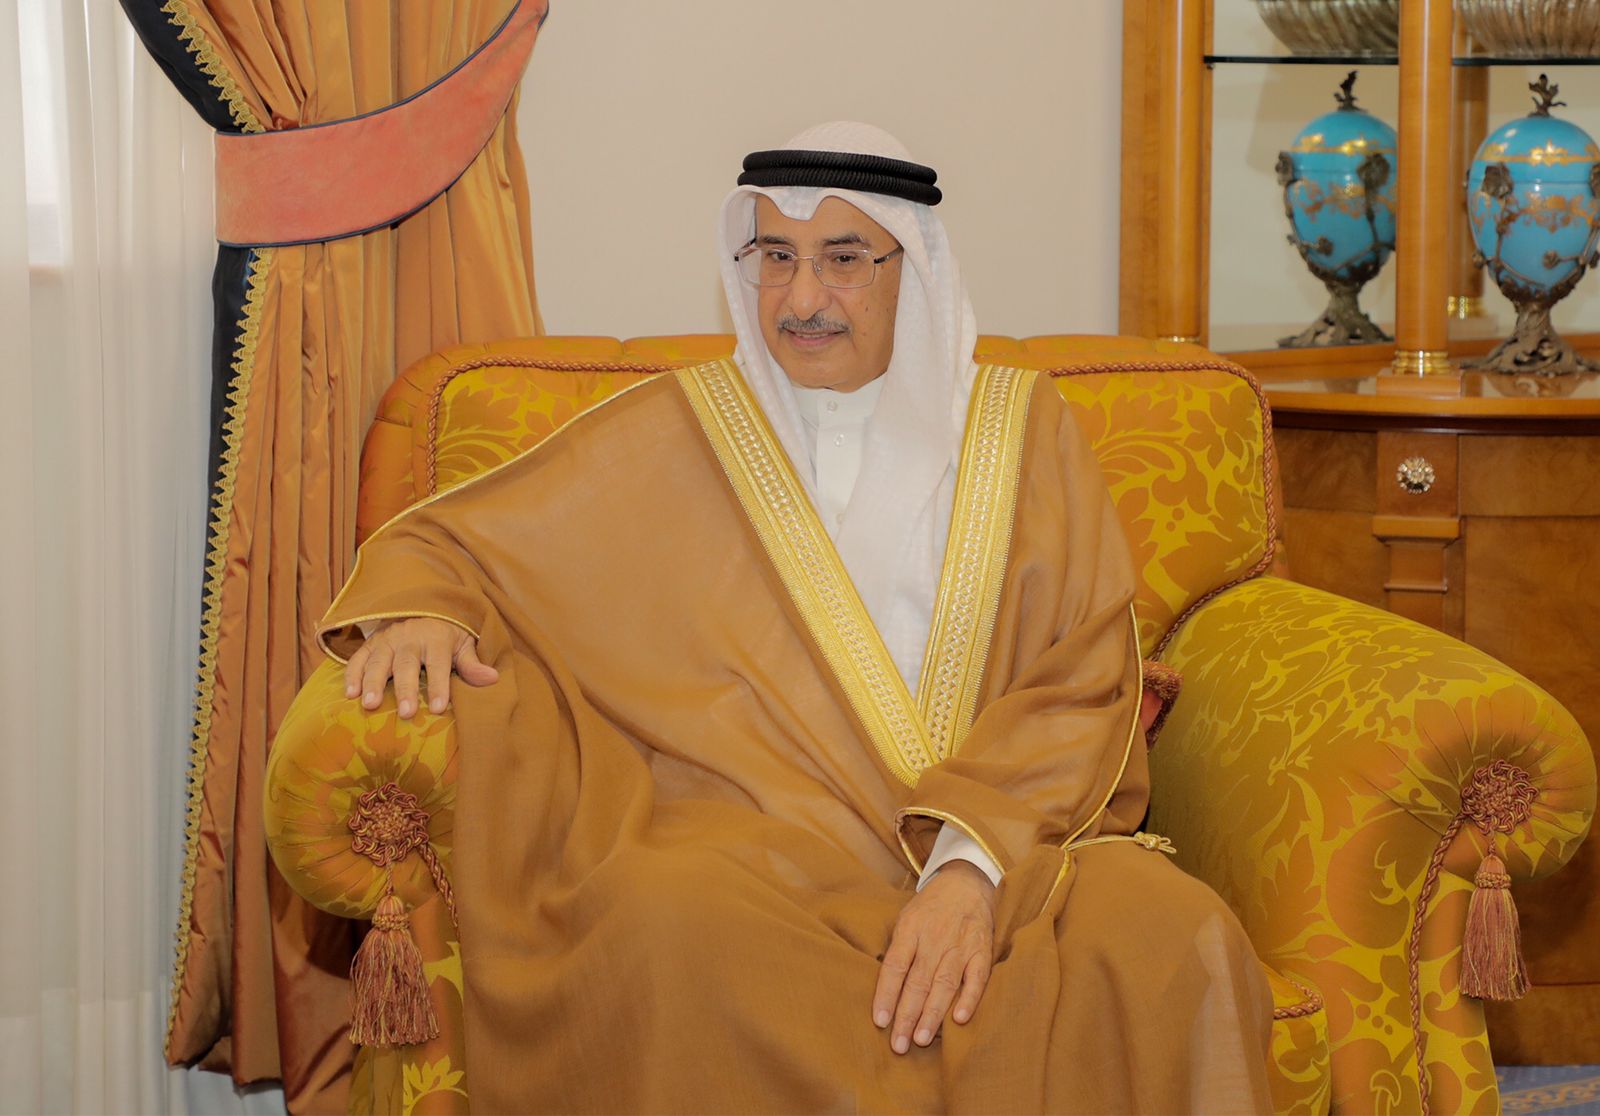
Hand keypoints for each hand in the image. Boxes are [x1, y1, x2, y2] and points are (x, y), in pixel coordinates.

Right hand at [342, 617, 498, 718]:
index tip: (440, 708)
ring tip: (369, 704)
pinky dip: (352, 674)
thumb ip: (473, 664)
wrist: (424, 608)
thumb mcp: (464, 644)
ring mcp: (388, 639)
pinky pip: (358, 658)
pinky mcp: (371, 643)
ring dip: (373, 682)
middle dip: (405, 688)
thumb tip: (493, 679)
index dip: (440, 685)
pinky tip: (350, 694)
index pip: (439, 663)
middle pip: (406, 663)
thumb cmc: (447, 635)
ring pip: (378, 660)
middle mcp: (410, 637)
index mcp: (437, 638)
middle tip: (405, 713)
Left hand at [872, 859, 996, 1053]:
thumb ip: (898, 950)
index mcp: (910, 929)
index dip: (886, 995)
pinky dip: (969, 998)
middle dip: (907, 1015)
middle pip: (918, 981)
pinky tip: (959, 1019)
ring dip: (932, 1014)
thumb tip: (884, 991)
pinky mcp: (982, 950)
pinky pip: (977, 978)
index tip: (880, 1022)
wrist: (966, 883)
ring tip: (920, 1038)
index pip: (895, 966)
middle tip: (899, 1044)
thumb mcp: (906, 919)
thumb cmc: (930, 909)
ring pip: (944, 984)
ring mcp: (960, 945)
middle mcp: (934, 938)